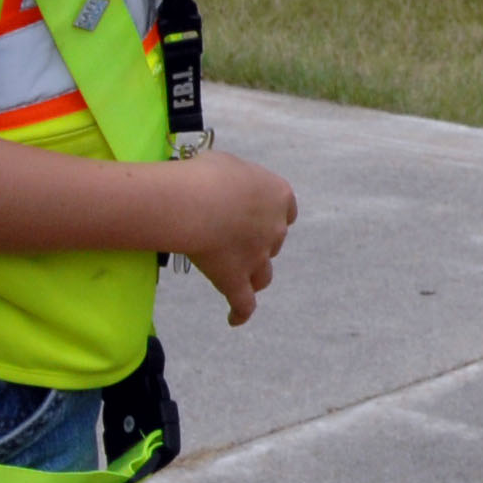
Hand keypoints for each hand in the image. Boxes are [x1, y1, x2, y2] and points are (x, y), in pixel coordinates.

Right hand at [164, 151, 296, 324]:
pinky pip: (244, 303)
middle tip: (232, 238)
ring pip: (263, 274)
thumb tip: (226, 183)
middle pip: (273, 241)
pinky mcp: (237, 280)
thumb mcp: (227, 163)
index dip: (273, 214)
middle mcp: (275, 228)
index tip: (260, 215)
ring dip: (256, 276)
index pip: (286, 209)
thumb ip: (234, 178)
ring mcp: (258, 257)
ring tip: (243, 278)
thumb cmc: (208, 175)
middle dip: (258, 241)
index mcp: (278, 196)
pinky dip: (240, 313)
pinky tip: (234, 319)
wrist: (196, 203)